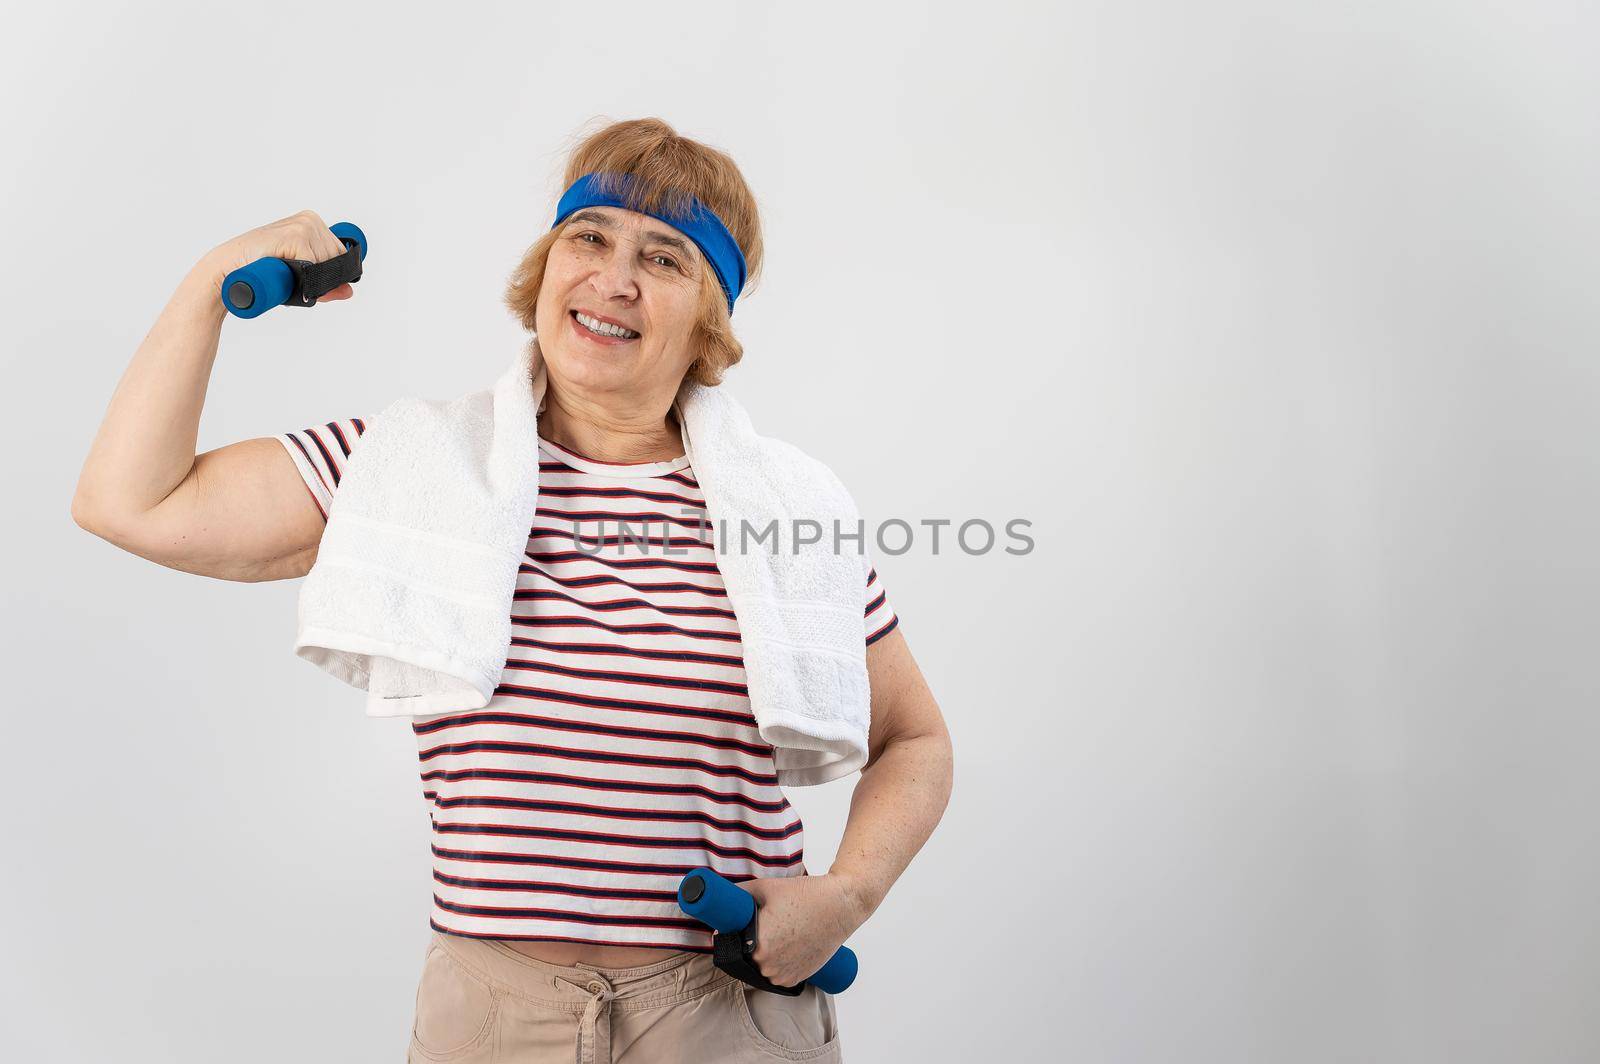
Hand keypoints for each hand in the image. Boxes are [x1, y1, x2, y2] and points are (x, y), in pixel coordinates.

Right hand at [194, 209, 355, 301]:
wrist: (229, 269)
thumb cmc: (263, 271)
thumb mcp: (300, 278)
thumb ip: (326, 284)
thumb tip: (350, 292)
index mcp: (313, 223)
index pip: (341, 256)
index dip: (329, 274)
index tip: (306, 276)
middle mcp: (310, 220)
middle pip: (337, 262)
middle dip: (320, 278)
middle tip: (290, 275)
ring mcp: (303, 226)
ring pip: (327, 267)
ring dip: (309, 279)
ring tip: (283, 271)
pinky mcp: (296, 236)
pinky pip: (314, 268)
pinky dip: (302, 278)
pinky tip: (281, 269)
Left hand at [740, 873, 865, 988]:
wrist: (839, 905)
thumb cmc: (804, 894)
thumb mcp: (765, 887)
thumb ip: (739, 893)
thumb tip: (721, 899)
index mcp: (758, 946)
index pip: (732, 945)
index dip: (733, 935)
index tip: (739, 926)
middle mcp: (769, 966)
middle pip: (746, 958)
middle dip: (749, 944)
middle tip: (762, 927)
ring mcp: (784, 975)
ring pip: (761, 969)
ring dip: (763, 957)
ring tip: (776, 935)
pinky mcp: (798, 978)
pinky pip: (778, 975)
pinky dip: (777, 965)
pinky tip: (784, 947)